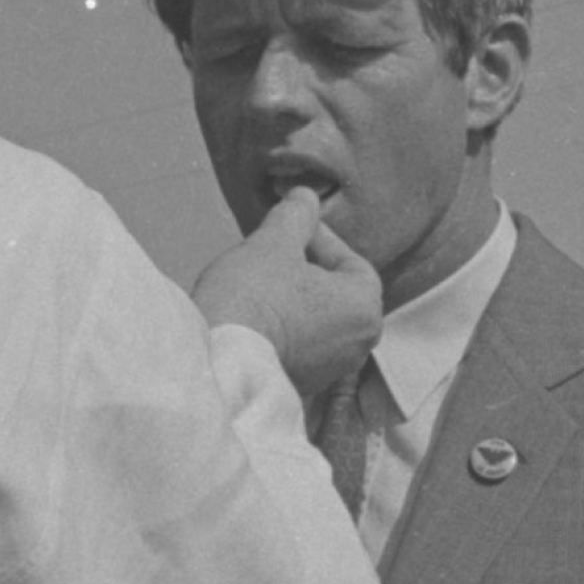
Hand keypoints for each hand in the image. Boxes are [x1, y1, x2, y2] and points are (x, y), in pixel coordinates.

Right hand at [191, 188, 382, 405]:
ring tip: (257, 284)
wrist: (219, 362)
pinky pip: (297, 346)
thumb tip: (305, 197)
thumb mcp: (275, 241)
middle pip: (334, 292)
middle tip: (271, 253)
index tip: (289, 228)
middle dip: (304, 270)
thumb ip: (296, 215)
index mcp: (364, 309)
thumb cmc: (254, 298)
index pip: (350, 261)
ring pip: (315, 320)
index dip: (319, 238)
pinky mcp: (299, 386)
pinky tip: (252, 315)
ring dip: (291, 300)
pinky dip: (281, 329)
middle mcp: (357, 346)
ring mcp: (329, 372)